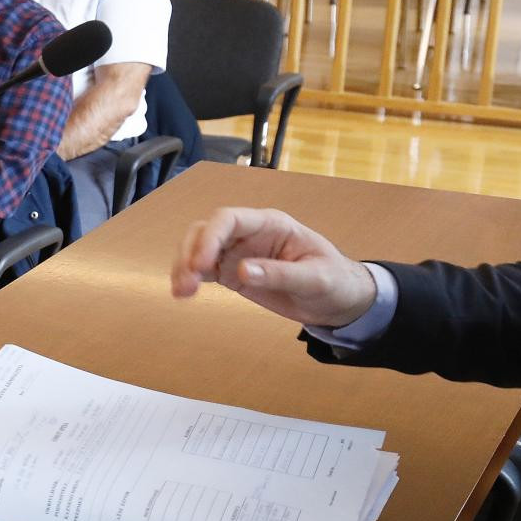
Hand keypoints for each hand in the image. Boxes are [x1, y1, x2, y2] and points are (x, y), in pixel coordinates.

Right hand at [171, 207, 376, 326]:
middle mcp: (248, 233)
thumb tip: (240, 271)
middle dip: (190, 252)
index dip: (210, 238)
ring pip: (197, 248)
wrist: (338, 301)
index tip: (201, 265)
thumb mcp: (316, 279)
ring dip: (184, 266)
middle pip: (206, 230)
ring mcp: (236, 252)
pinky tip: (182, 293)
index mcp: (270, 224)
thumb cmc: (334, 281)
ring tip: (181, 292)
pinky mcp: (230, 271)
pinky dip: (188, 278)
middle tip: (187, 283)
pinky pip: (201, 269)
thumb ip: (280, 273)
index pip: (229, 219)